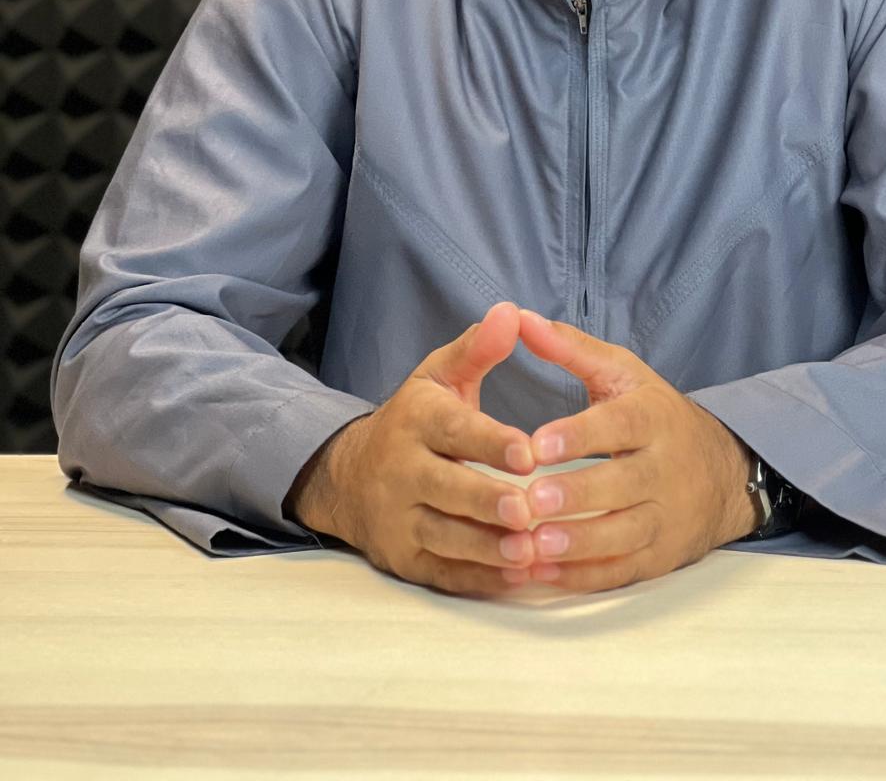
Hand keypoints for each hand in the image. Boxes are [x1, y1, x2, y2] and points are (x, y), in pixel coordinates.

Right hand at [290, 301, 543, 598]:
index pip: (455, 431)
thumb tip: (512, 313)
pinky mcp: (404, 559)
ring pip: (445, 537)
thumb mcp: (438, 377)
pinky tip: (517, 578)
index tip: (529, 452)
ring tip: (530, 551)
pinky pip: (443, 573)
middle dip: (488, 502)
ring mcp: (399, 519)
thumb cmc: (416, 421)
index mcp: (417, 420)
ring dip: (488, 548)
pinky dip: (480, 579)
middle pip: (447, 489)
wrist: (348, 476)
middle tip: (529, 510)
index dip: (490, 443)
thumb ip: (478, 349)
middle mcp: (402, 470)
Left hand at [509, 307, 760, 593]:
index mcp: (652, 417)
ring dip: (578, 544)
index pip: (619, 425)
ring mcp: (665, 516)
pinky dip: (583, 577)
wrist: (723, 471)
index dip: (579, 434)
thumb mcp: (622, 373)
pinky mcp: (660, 556)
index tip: (536, 443)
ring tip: (532, 546)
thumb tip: (517, 316)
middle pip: (622, 485)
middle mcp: (664, 468)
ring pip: (623, 534)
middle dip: (577, 495)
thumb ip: (570, 348)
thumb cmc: (654, 415)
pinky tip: (542, 575)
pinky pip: (622, 571)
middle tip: (531, 500)